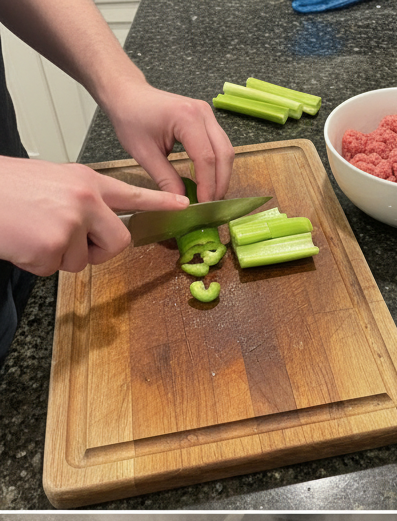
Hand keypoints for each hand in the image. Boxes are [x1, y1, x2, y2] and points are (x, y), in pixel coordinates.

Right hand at [0, 156, 189, 274]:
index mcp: (85, 182)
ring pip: (83, 260)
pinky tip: (22, 240)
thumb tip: (93, 224)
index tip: (184, 206)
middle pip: (120, 242)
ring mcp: (71, 223)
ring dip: (58, 255)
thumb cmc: (7, 190)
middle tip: (68, 241)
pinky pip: (56, 268)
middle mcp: (85, 200)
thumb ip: (80, 201)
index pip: (131, 194)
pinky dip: (37, 262)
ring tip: (32, 231)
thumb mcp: (51, 182)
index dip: (159, 204)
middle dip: (98, 251)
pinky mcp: (54, 247)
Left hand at [104, 83, 233, 202]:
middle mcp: (202, 113)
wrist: (127, 94)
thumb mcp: (144, 153)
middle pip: (223, 154)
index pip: (206, 158)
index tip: (203, 204)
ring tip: (211, 193)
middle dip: (220, 182)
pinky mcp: (207, 119)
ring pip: (226, 150)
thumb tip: (183, 202)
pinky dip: (218, 165)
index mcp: (186, 118)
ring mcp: (207, 114)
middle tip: (211, 203)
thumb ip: (166, 179)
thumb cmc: (130, 118)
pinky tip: (210, 179)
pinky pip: (220, 145)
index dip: (207, 185)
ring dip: (222, 175)